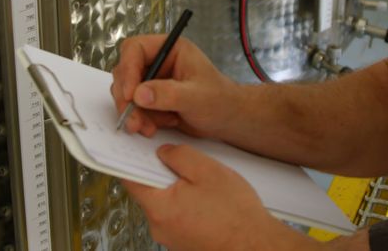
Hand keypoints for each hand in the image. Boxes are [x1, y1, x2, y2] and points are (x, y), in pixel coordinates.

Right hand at [111, 35, 239, 137]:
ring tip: (149, 128)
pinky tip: (157, 127)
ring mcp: (152, 80)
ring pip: (126, 92)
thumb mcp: (196, 97)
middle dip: (127, 98)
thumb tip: (139, 94)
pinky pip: (133, 107)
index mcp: (170, 48)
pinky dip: (140, 120)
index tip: (131, 94)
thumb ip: (169, 94)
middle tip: (133, 119)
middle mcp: (158, 62)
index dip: (128, 69)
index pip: (136, 49)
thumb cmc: (219, 101)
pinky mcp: (151, 99)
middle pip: (125, 71)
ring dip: (133, 112)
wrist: (227, 120)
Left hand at [123, 144, 309, 250]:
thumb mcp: (208, 171)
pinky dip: (188, 205)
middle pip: (149, 191)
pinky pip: (178, 217)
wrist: (257, 246)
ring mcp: (171, 238)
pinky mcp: (184, 243)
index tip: (137, 147)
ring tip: (204, 186)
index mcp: (160, 207)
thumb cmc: (236, 215)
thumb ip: (180, 156)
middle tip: (184, 164)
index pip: (130, 178)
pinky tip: (208, 202)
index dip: (132, 158)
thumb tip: (165, 152)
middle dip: (163, 174)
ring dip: (179, 191)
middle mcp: (160, 227)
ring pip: (166, 204)